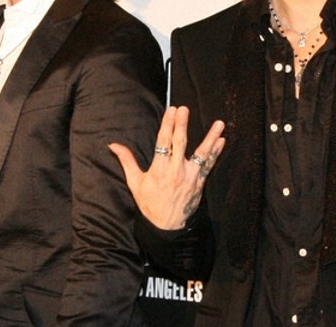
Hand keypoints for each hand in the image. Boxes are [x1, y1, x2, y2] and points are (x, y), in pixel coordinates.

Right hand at [109, 106, 225, 230]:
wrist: (166, 226)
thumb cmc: (149, 203)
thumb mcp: (135, 183)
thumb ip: (127, 161)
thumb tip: (113, 145)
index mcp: (159, 169)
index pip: (163, 142)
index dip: (167, 125)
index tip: (171, 111)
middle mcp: (176, 171)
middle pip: (180, 143)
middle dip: (182, 125)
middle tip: (185, 109)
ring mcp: (190, 177)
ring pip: (201, 153)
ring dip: (210, 137)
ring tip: (219, 124)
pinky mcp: (199, 183)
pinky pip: (209, 165)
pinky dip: (215, 153)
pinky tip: (222, 140)